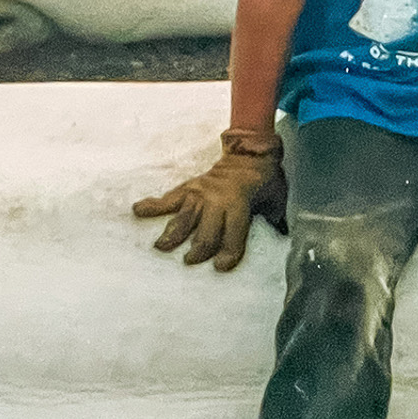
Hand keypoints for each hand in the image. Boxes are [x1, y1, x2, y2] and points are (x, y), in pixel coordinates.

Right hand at [132, 128, 288, 270]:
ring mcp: (201, 193)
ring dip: (172, 234)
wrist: (250, 151)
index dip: (229, 253)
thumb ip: (274, 221)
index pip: (234, 235)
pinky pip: (169, 198)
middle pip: (205, 231)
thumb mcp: (277, 199)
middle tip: (190, 261)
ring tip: (161, 247)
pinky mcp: (190, 188)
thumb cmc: (265, 180)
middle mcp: (218, 200)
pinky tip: (137, 210)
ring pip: (184, 217)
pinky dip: (152, 204)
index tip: (221, 267)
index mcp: (240, 204)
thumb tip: (280, 240)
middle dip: (198, 250)